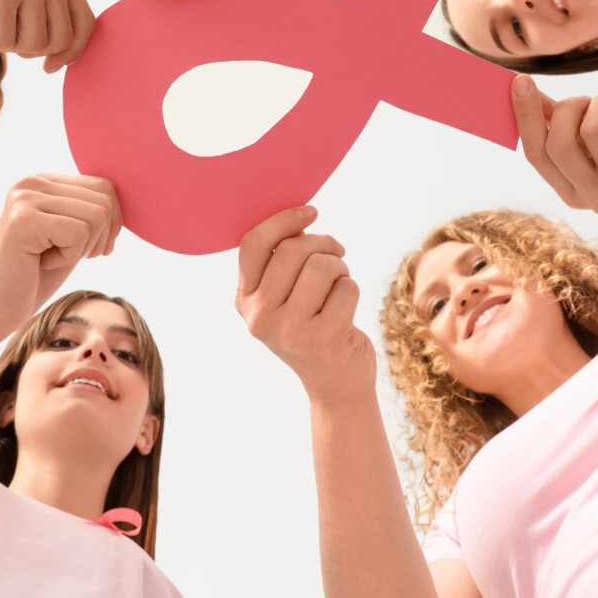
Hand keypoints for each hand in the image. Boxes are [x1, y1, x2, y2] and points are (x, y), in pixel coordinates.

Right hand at [0, 0, 93, 72]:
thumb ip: (46, 12)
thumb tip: (65, 58)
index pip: (85, 23)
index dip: (70, 53)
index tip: (49, 66)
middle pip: (59, 40)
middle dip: (29, 48)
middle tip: (1, 29)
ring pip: (33, 43)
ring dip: (4, 42)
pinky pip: (3, 40)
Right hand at [0, 174, 121, 329]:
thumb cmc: (36, 276)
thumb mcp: (71, 235)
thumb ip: (91, 211)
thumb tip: (126, 200)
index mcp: (44, 181)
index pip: (104, 186)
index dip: (111, 223)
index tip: (89, 248)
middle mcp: (32, 182)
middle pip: (105, 200)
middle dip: (99, 238)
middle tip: (68, 256)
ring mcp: (25, 198)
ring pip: (97, 216)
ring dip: (81, 248)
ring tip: (50, 257)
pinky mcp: (22, 220)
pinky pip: (79, 233)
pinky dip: (68, 257)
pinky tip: (40, 262)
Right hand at [235, 207, 375, 407]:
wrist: (335, 384)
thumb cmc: (313, 327)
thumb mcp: (284, 299)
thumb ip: (282, 262)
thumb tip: (300, 216)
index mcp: (245, 300)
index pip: (253, 245)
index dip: (282, 221)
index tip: (310, 213)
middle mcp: (260, 316)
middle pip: (293, 250)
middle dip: (323, 244)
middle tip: (337, 252)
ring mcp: (289, 329)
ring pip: (322, 265)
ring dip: (340, 268)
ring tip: (339, 285)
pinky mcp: (322, 338)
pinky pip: (346, 287)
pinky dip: (352, 290)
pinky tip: (345, 310)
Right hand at [510, 74, 597, 213]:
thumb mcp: (587, 132)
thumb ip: (553, 118)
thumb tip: (520, 89)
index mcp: (572, 194)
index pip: (536, 156)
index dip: (526, 117)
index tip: (520, 81)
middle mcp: (597, 200)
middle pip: (559, 145)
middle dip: (569, 108)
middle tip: (586, 99)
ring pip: (594, 130)